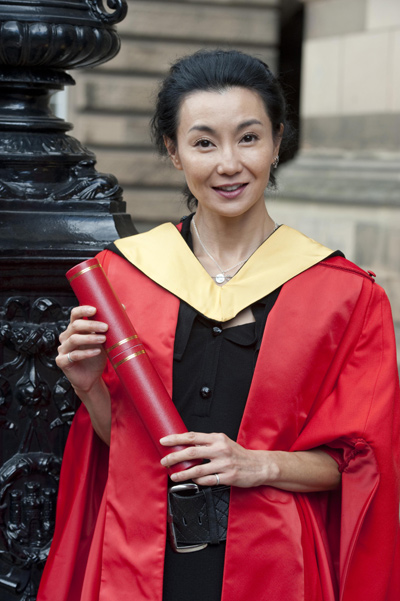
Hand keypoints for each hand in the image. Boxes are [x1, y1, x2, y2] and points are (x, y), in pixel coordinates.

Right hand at [56, 305, 107, 393]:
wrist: (91, 378)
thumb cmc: (97, 356)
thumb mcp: (104, 340)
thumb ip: (108, 326)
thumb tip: (122, 307)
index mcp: (74, 329)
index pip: (74, 314)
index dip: (83, 310)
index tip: (95, 310)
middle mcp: (66, 337)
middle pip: (75, 325)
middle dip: (91, 325)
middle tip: (106, 327)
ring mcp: (63, 349)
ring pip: (74, 339)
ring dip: (90, 338)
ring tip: (103, 339)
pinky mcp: (62, 361)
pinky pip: (73, 355)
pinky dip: (86, 352)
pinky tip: (97, 352)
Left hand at [160, 431, 275, 487]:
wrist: (258, 465)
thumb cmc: (239, 454)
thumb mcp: (223, 442)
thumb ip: (207, 443)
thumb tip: (187, 445)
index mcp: (217, 438)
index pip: (192, 436)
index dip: (176, 438)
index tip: (164, 441)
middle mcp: (220, 449)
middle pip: (191, 452)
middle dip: (174, 457)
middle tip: (165, 461)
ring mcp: (224, 464)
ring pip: (197, 469)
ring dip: (183, 473)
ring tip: (174, 475)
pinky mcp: (228, 477)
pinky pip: (207, 480)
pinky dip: (197, 481)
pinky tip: (192, 481)